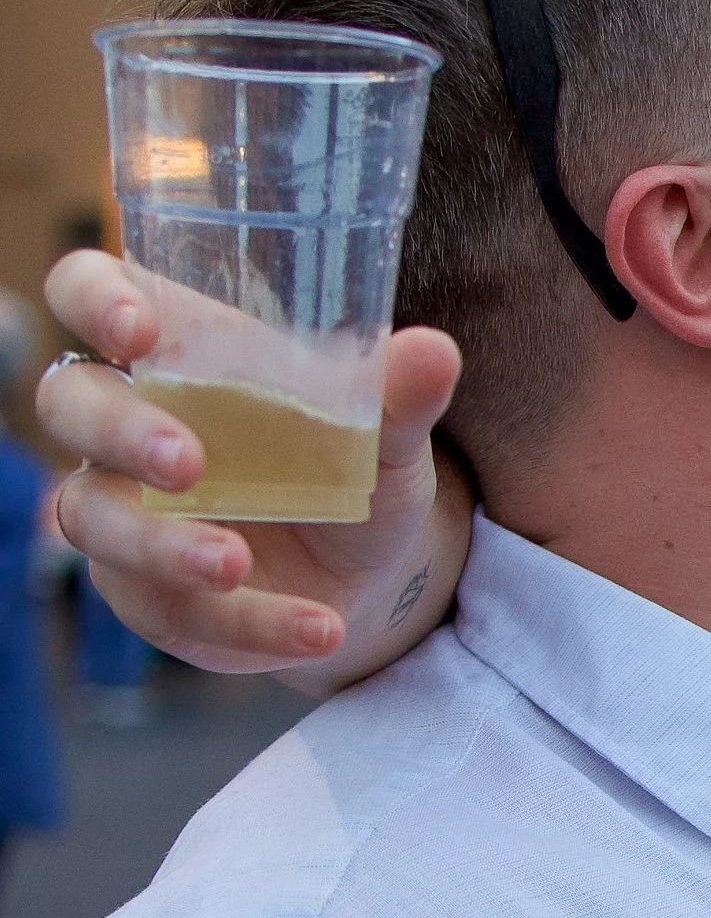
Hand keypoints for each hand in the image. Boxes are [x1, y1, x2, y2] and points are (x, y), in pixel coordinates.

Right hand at [36, 248, 466, 679]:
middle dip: (119, 432)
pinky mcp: (143, 591)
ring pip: (92, 517)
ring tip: (235, 564)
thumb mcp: (384, 434)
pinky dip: (249, 623)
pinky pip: (170, 607)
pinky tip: (320, 627)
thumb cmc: (348, 462)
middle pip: (69, 404)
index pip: (87, 290)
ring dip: (160, 544)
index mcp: (171, 347)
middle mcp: (125, 422)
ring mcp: (122, 508)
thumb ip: (398, 397)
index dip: (94, 299)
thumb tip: (434, 352)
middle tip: (188, 464)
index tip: (139, 331)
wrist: (368, 567)